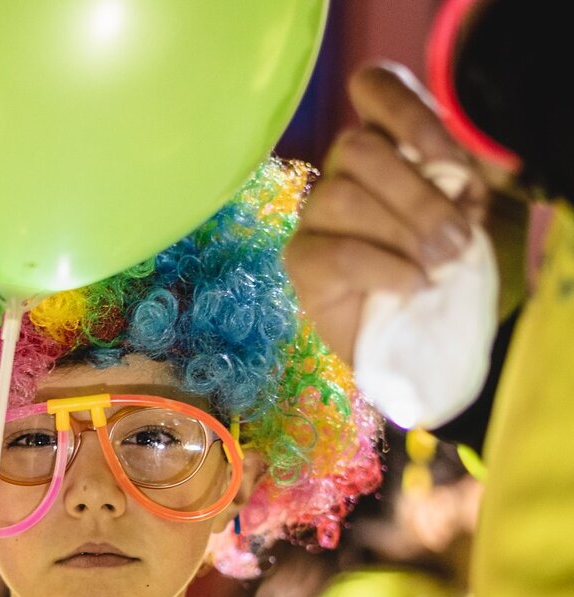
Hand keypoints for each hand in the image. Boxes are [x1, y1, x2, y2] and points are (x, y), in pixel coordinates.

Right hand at [284, 62, 488, 364]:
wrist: (422, 331)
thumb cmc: (447, 264)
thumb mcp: (473, 209)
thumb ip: (464, 177)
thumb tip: (455, 174)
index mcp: (386, 142)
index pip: (373, 88)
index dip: (407, 112)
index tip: (447, 159)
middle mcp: (342, 171)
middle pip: (355, 149)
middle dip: (415, 195)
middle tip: (455, 241)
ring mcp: (315, 215)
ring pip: (341, 198)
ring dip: (400, 233)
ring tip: (436, 265)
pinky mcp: (301, 260)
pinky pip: (335, 253)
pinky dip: (382, 268)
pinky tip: (411, 286)